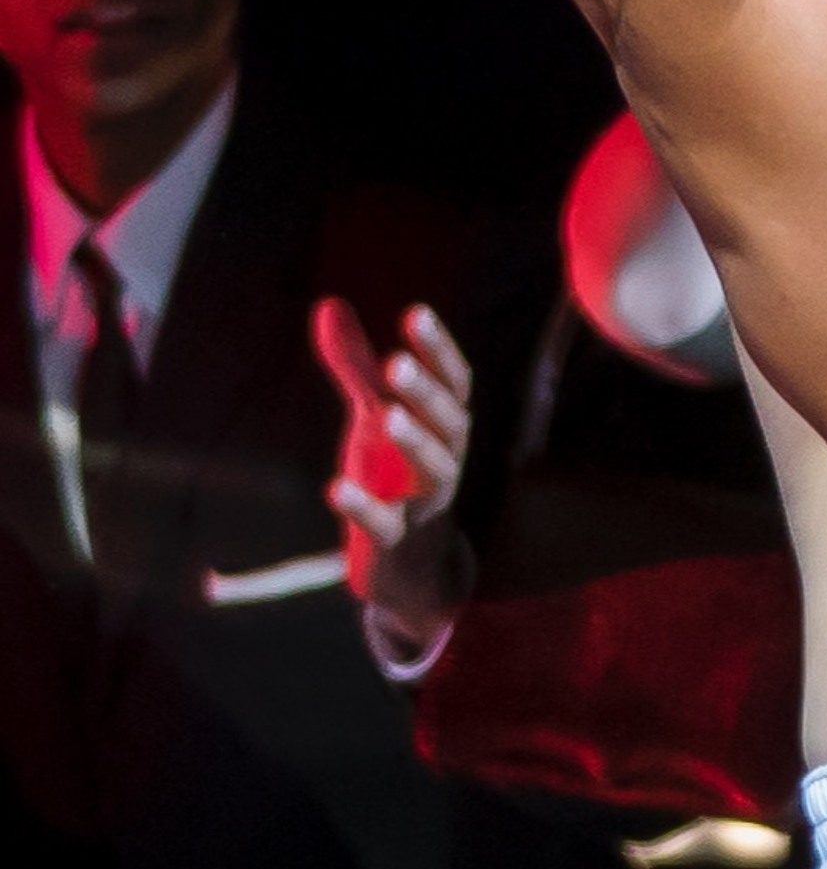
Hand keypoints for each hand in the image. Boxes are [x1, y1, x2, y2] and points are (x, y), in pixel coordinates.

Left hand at [312, 298, 471, 653]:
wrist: (406, 564)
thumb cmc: (393, 475)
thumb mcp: (373, 415)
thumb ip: (354, 365)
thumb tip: (329, 304)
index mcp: (445, 427)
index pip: (455, 383)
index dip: (438, 351)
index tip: (415, 314)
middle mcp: (445, 461)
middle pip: (450, 423)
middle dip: (426, 392)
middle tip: (396, 361)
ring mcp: (424, 503)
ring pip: (435, 471)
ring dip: (414, 443)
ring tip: (386, 415)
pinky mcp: (395, 541)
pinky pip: (386, 524)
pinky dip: (363, 507)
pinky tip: (335, 487)